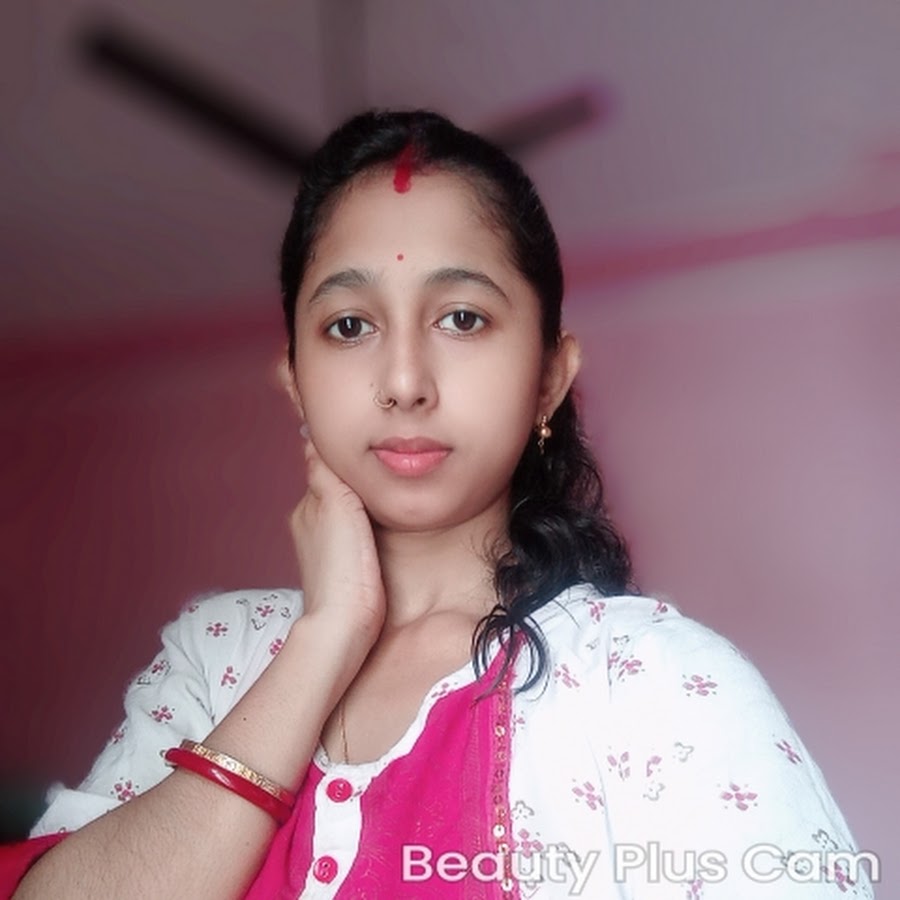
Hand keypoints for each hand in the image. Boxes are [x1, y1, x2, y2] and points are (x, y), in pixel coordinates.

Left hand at [289, 439, 385, 649]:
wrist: (347, 622)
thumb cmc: (344, 564)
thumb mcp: (335, 505)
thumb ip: (325, 471)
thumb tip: (311, 437)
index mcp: (307, 506)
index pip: (325, 468)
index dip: (346, 459)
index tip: (367, 447)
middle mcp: (309, 524)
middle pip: (335, 490)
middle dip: (354, 481)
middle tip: (382, 471)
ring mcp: (323, 548)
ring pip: (343, 512)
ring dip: (359, 504)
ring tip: (383, 496)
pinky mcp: (340, 567)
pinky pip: (351, 533)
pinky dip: (363, 525)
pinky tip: (379, 529)